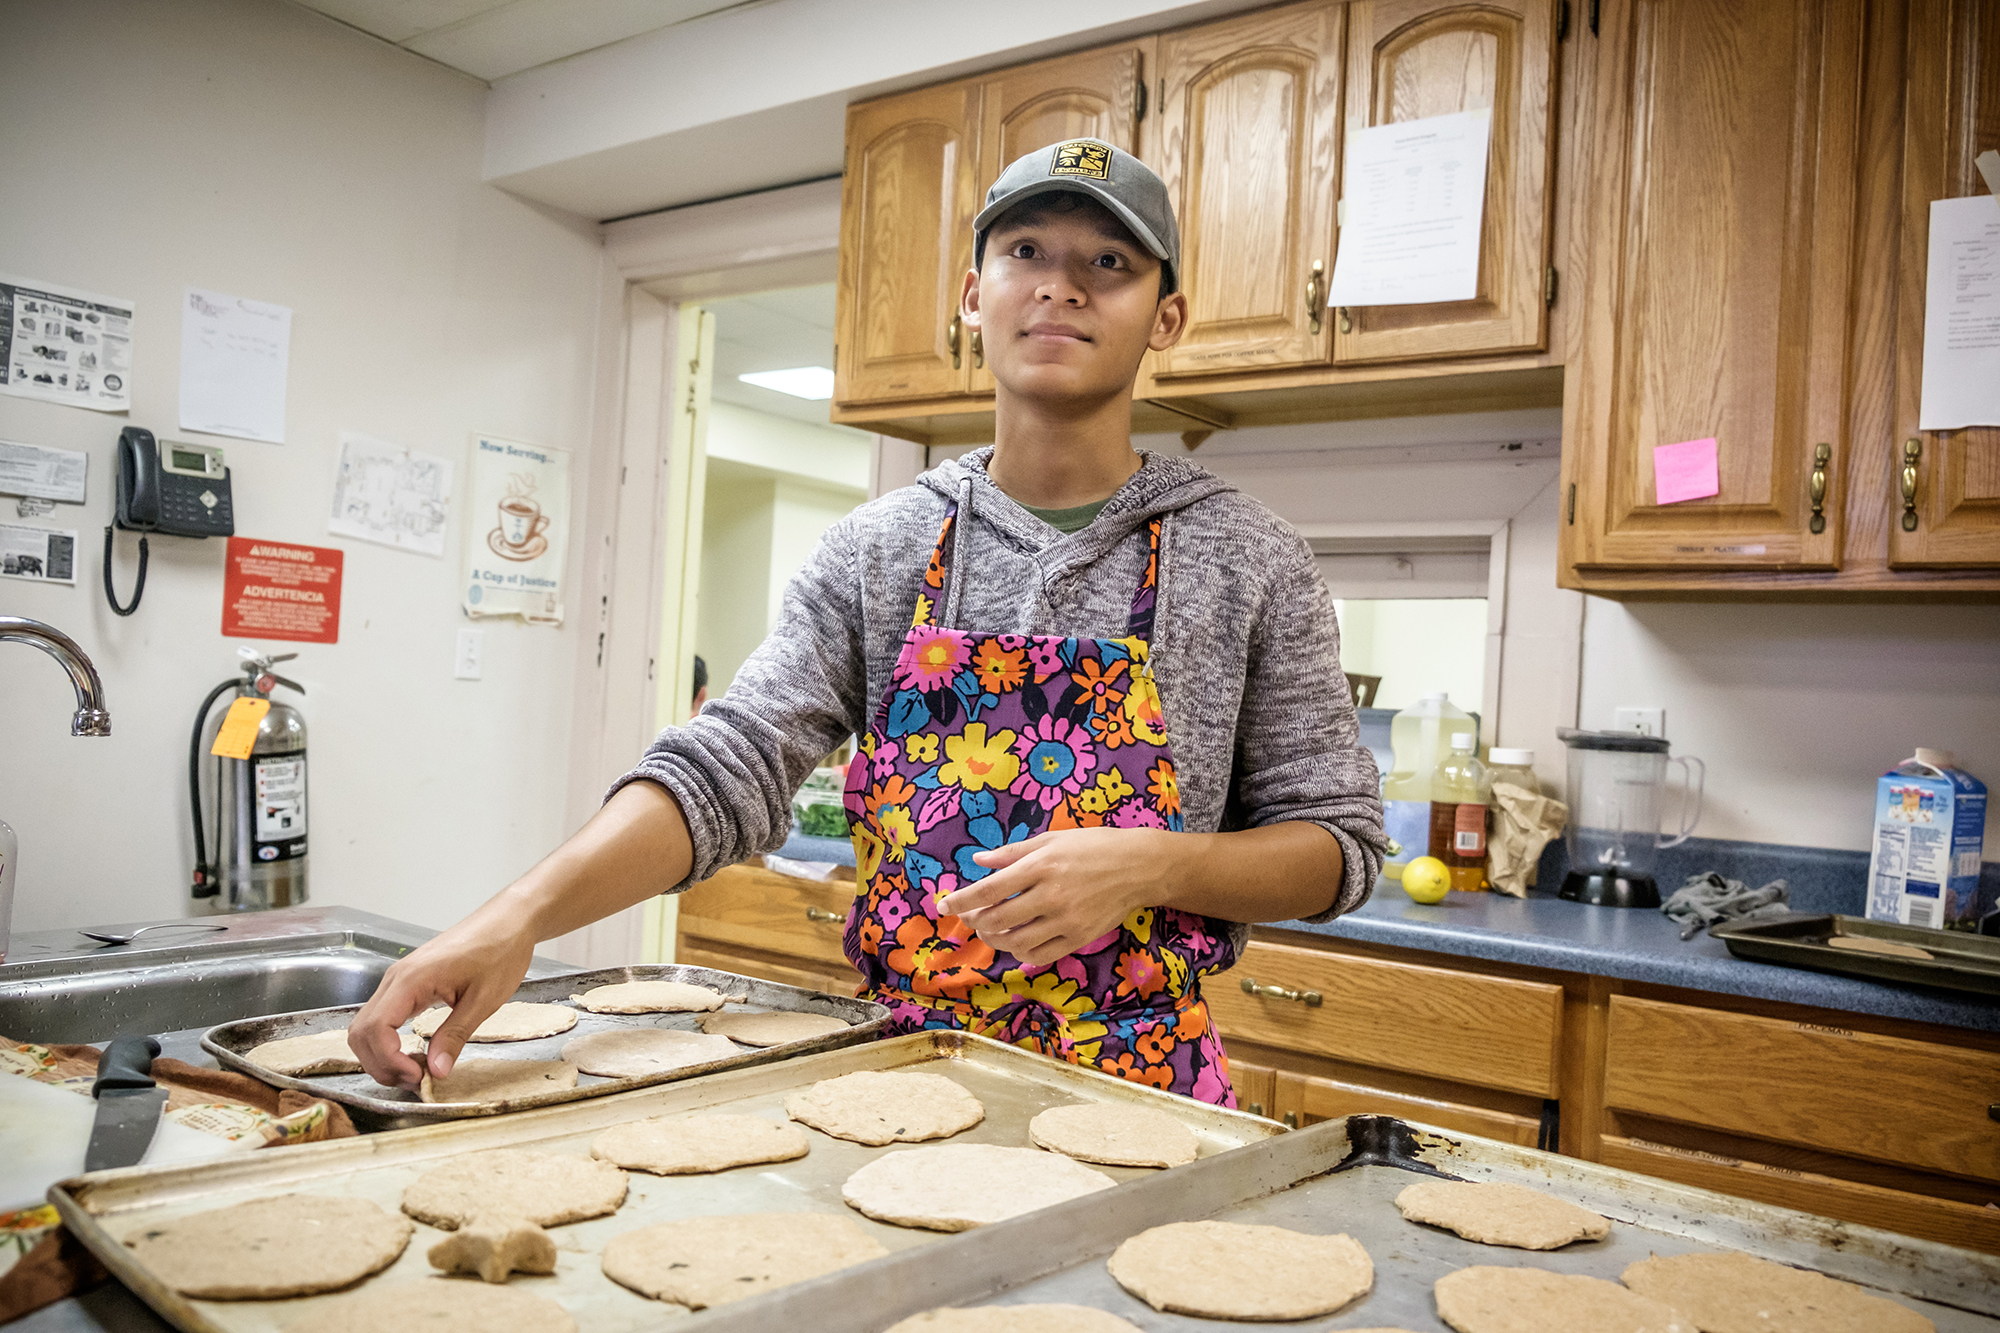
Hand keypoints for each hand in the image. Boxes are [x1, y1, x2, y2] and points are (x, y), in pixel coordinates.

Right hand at [347, 909, 535, 1089]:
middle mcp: (396, 978)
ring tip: (417, 1070)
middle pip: (361, 1032)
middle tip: (417, 1081)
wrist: (508, 921)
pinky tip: (415, 1053)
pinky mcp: (407, 984)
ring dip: (383, 1056)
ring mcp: (398, 980)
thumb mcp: (484, 1000)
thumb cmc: (500, 951)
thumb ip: (456, 1036)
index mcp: (411, 979)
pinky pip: (382, 1018)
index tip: (419, 1076)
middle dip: (381, 1064)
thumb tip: (436, 1072)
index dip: (389, 1061)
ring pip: (366, 1027)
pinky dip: (389, 1042)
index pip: (375, 1029)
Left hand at [935, 826, 1180, 967]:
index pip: (989, 889)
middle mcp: (1051, 894)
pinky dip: (1021, 952)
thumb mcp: (1052, 839)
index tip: (943, 906)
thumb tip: (979, 860)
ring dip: (994, 939)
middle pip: (998, 919)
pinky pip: (1040, 954)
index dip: (961, 900)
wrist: (1139, 867)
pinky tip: (1015, 942)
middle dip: (975, 921)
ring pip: (1015, 941)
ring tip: (990, 929)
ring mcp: (1066, 919)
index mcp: (1041, 865)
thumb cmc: (1094, 847)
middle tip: (970, 916)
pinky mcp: (1079, 937)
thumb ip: (1013, 852)